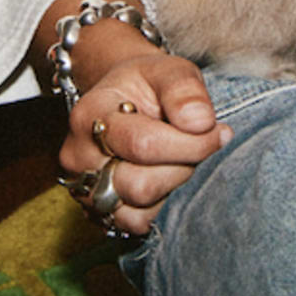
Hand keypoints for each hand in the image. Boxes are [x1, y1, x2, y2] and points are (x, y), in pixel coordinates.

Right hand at [58, 48, 219, 241]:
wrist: (121, 100)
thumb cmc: (148, 86)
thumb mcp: (168, 70)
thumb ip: (184, 89)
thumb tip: (201, 122)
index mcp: (90, 114)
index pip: (143, 144)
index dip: (191, 143)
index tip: (217, 131)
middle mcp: (77, 156)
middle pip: (140, 185)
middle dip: (184, 168)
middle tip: (201, 147)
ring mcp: (83, 189)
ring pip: (138, 212)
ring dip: (173, 189)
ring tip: (182, 160)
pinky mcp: (97, 213)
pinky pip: (136, 226)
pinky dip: (161, 207)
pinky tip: (169, 179)